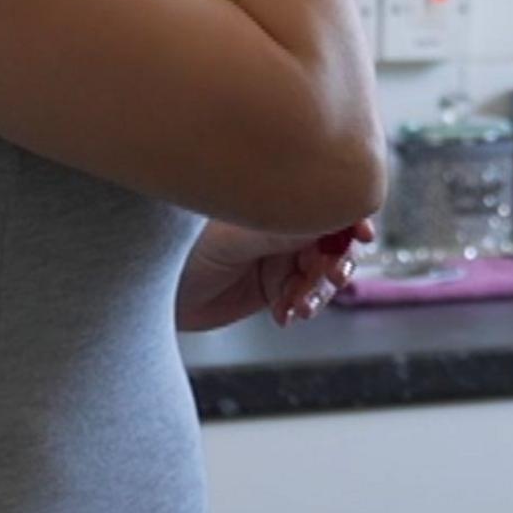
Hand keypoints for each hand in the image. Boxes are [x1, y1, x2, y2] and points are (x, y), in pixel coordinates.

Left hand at [174, 217, 371, 333]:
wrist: (151, 293)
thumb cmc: (180, 250)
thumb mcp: (238, 237)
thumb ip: (285, 228)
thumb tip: (331, 216)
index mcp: (272, 198)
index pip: (324, 200)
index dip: (349, 215)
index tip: (361, 234)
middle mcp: (280, 225)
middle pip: (333, 240)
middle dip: (336, 261)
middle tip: (327, 277)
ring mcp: (279, 258)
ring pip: (323, 274)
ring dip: (319, 290)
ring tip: (299, 304)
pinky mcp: (273, 289)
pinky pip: (305, 298)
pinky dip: (302, 306)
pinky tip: (285, 314)